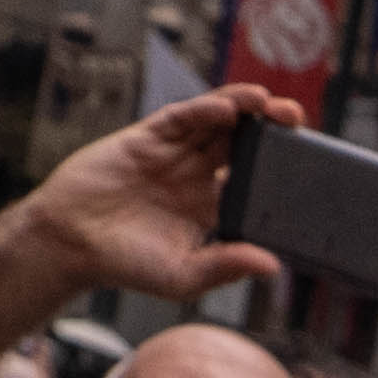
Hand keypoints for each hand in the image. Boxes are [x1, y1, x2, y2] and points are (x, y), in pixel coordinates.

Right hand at [0, 90, 282, 306]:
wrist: (68, 241)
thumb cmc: (124, 264)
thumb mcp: (183, 276)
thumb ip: (225, 266)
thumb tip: (273, 264)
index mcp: (210, 209)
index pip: (255, 181)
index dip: (280, 169)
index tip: (310, 163)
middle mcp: (194, 176)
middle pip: (241, 144)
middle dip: (269, 129)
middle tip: (296, 120)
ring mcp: (171, 154)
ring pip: (214, 123)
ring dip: (241, 110)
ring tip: (269, 102)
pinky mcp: (144, 138)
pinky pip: (180, 119)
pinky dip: (202, 111)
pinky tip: (224, 109)